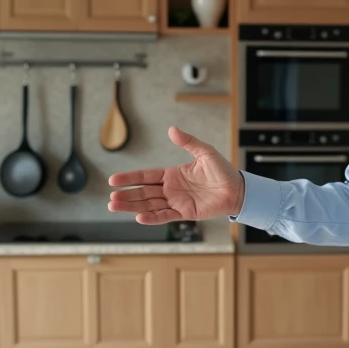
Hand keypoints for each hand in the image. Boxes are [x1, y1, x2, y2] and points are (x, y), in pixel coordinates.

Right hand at [108, 127, 244, 224]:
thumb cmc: (222, 170)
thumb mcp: (205, 152)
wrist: (237, 189)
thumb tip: (171, 129)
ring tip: (115, 207)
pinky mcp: (185, 214)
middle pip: (143, 192)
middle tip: (110, 198)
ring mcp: (176, 202)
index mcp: (172, 174)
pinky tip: (139, 217)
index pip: (145, 176)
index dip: (129, 178)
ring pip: (149, 205)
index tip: (113, 180)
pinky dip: (152, 218)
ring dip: (133, 207)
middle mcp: (171, 189)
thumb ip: (188, 142)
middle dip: (126, 195)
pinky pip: (165, 216)